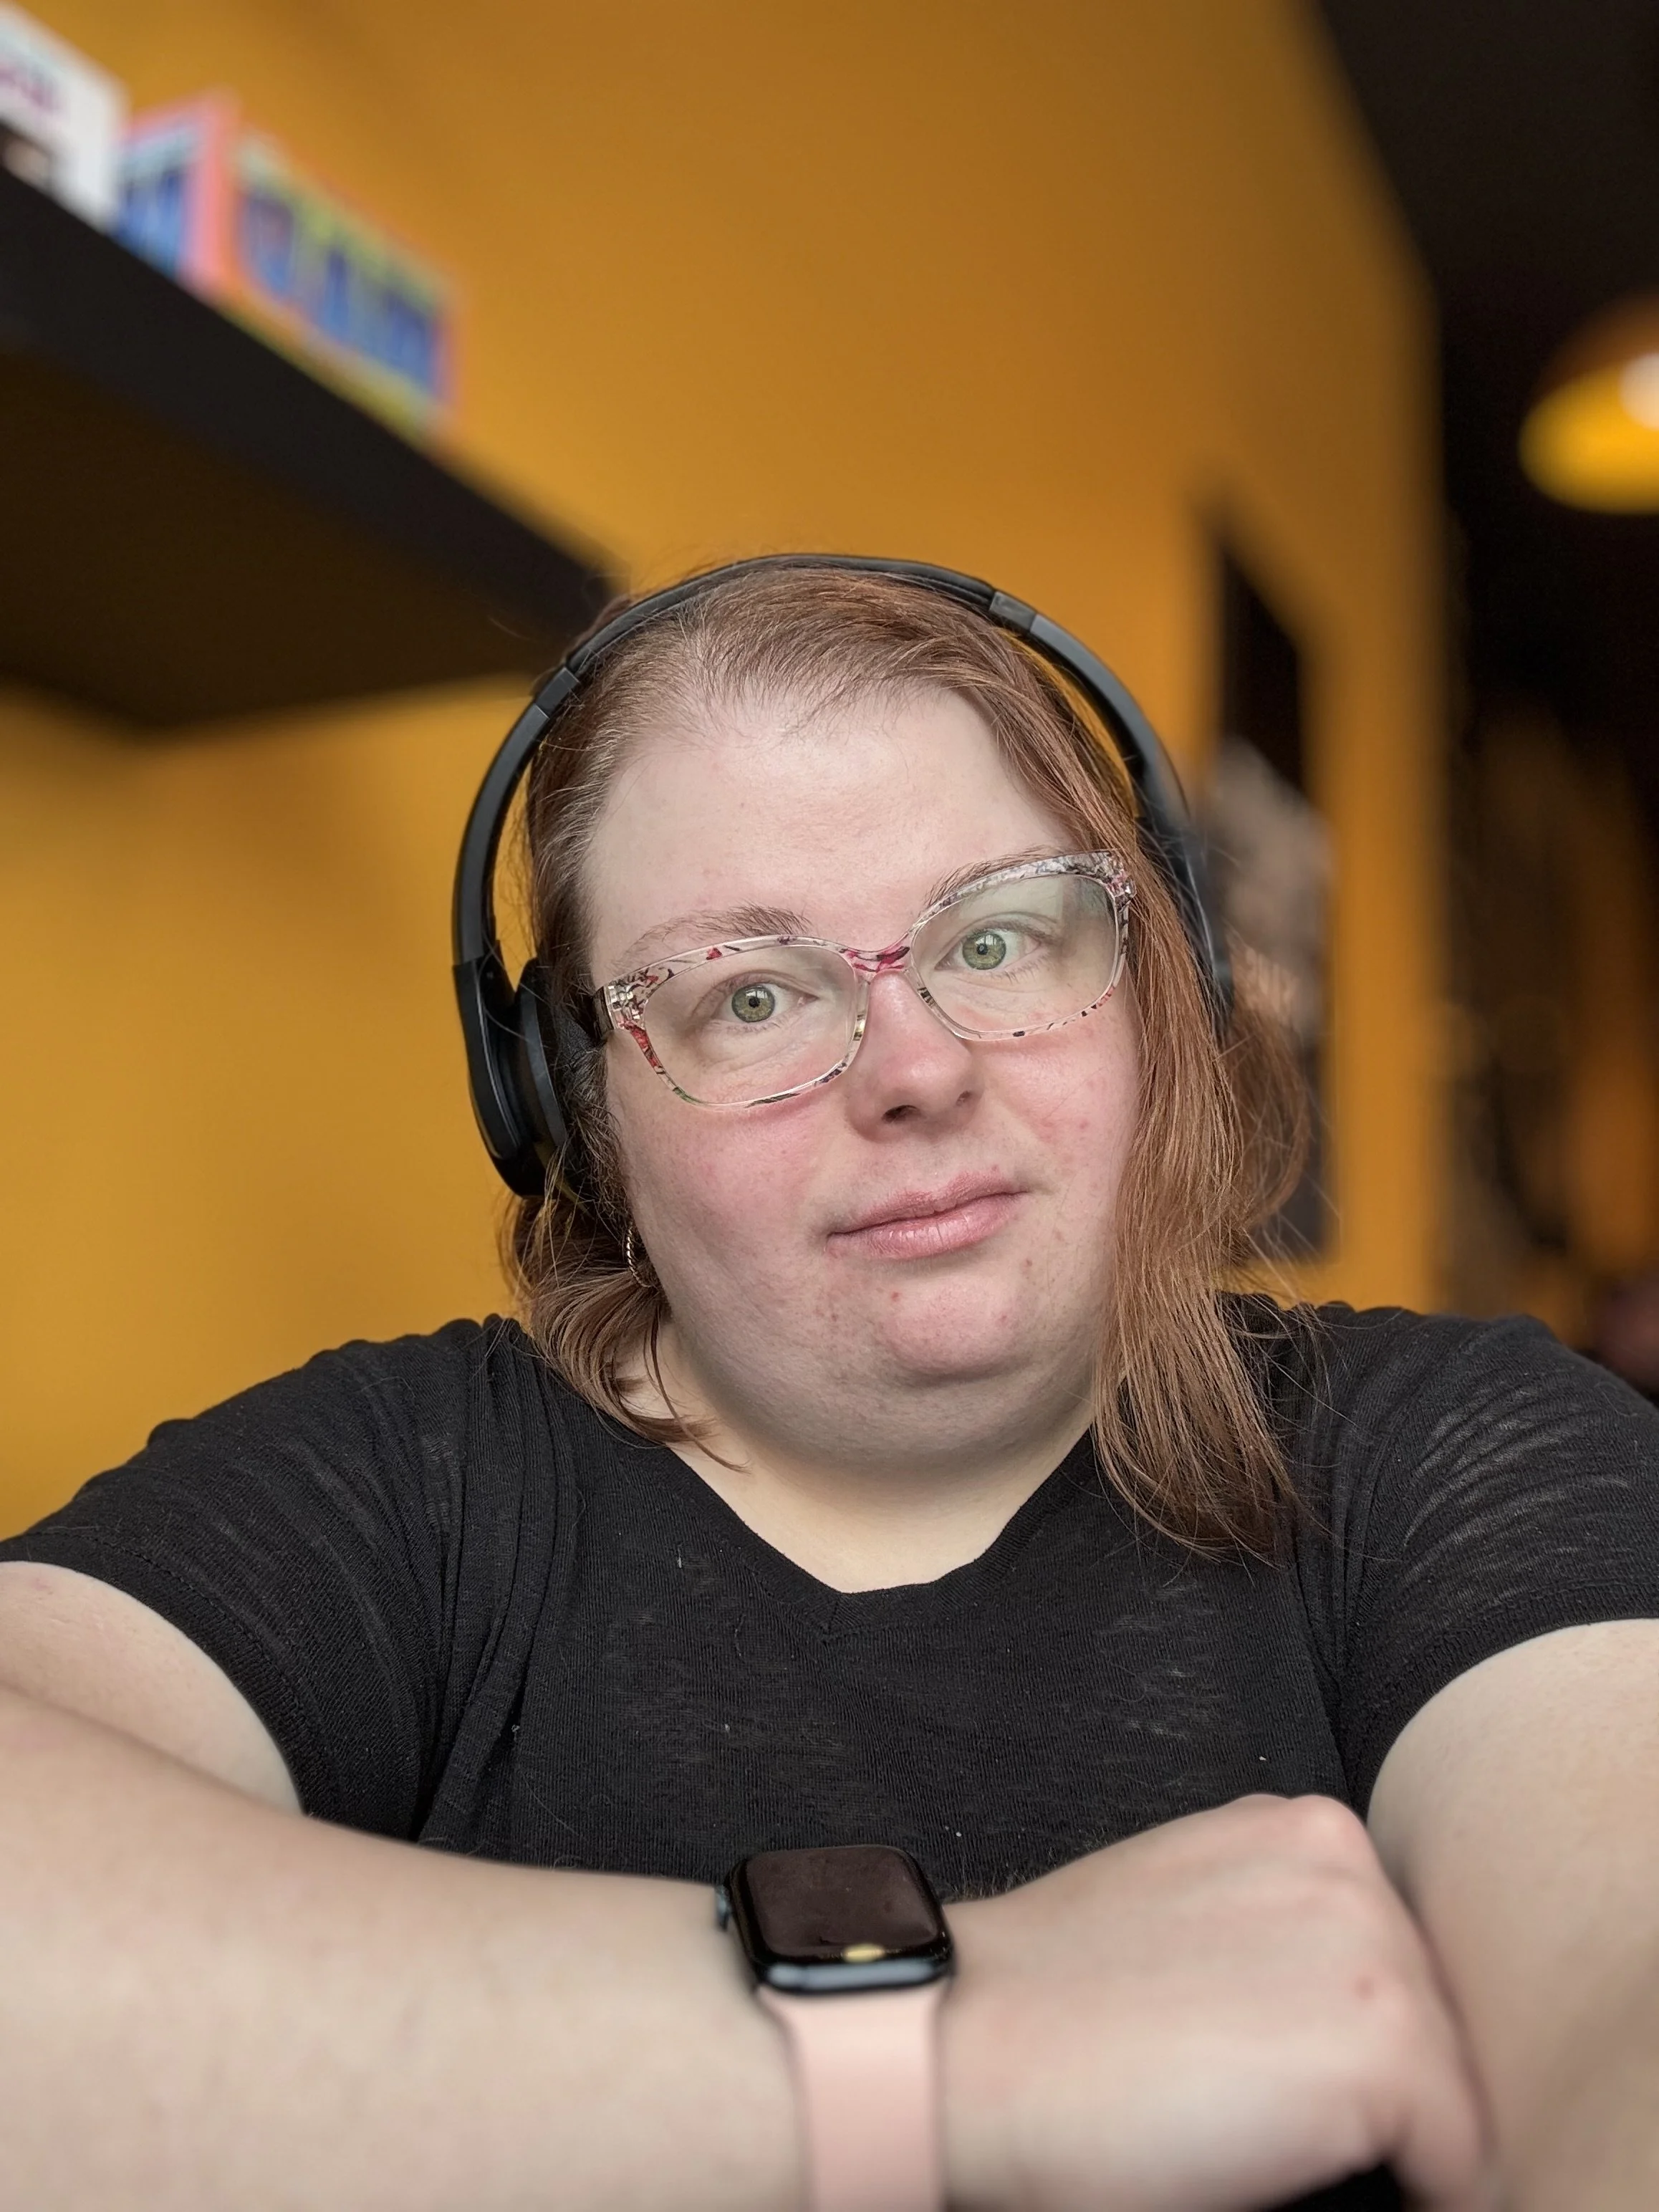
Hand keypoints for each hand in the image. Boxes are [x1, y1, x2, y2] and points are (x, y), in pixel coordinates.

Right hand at [941, 1794, 1490, 2211]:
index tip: (1307, 2084)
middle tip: (1288, 2125)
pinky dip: (1425, 2196)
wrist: (969, 2050)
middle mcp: (1348, 1865)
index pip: (1403, 1957)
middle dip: (1393, 2085)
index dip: (1363, 2036)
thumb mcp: (1189, 1908)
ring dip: (1402, 2136)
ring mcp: (1373, 1948)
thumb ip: (1280, 1922)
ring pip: (1453, 2087)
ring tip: (1299, 2152)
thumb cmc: (1055, 2010)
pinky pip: (1462, 2160)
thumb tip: (1341, 2009)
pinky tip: (1319, 2186)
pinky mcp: (1383, 2047)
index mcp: (1303, 1827)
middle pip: (1438, 2018)